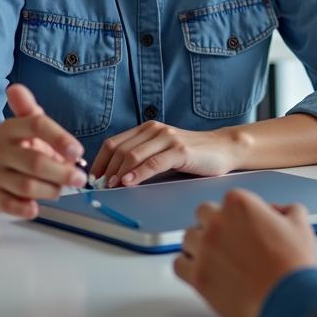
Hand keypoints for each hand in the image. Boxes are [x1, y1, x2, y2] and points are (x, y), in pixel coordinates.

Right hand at [0, 84, 86, 217]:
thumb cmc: (19, 147)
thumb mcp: (25, 125)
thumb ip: (28, 108)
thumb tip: (14, 88)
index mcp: (10, 129)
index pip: (36, 125)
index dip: (60, 138)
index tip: (78, 152)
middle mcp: (0, 151)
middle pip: (34, 161)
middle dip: (62, 171)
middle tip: (80, 178)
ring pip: (26, 185)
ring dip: (51, 189)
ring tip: (63, 189)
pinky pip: (9, 204)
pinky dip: (24, 207)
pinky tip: (36, 207)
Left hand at [91, 122, 239, 187]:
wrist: (223, 148)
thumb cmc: (193, 154)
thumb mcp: (163, 151)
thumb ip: (143, 158)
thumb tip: (114, 178)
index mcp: (148, 129)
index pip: (113, 143)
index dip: (99, 162)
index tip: (92, 179)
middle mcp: (156, 130)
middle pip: (120, 150)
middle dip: (106, 170)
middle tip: (99, 187)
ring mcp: (168, 138)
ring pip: (133, 155)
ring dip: (117, 173)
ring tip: (110, 187)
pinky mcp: (180, 151)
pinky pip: (153, 162)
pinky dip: (137, 174)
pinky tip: (129, 183)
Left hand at [174, 191, 316, 316]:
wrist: (289, 299)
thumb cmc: (293, 263)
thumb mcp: (299, 223)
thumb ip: (285, 209)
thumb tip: (274, 212)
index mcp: (239, 203)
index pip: (227, 200)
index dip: (238, 214)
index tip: (245, 226)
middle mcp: (217, 222)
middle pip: (203, 215)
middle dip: (214, 224)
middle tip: (229, 240)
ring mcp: (204, 249)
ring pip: (188, 238)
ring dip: (200, 245)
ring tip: (218, 258)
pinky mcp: (197, 277)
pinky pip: (178, 265)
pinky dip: (188, 266)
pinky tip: (203, 271)